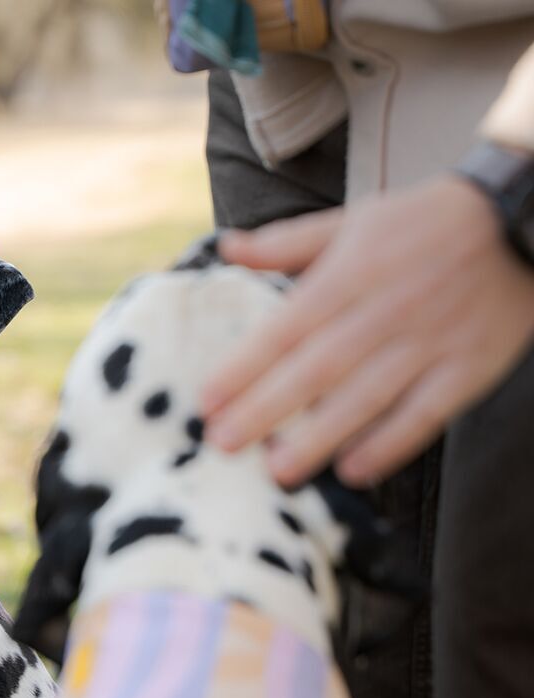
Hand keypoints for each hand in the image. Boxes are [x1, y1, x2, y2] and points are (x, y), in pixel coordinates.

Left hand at [201, 175, 533, 485]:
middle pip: (318, 368)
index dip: (245, 366)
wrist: (524, 215)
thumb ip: (287, 243)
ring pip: (367, 396)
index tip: (206, 401)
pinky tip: (355, 470)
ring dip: (321, 437)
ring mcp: (430, 342)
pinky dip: (392, 442)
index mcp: (351, 274)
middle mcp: (386, 310)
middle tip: (223, 445)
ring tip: (278, 471)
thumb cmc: (423, 224)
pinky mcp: (468, 368)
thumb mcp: (355, 220)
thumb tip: (227, 247)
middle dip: (266, 409)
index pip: (287, 328)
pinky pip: (426, 412)